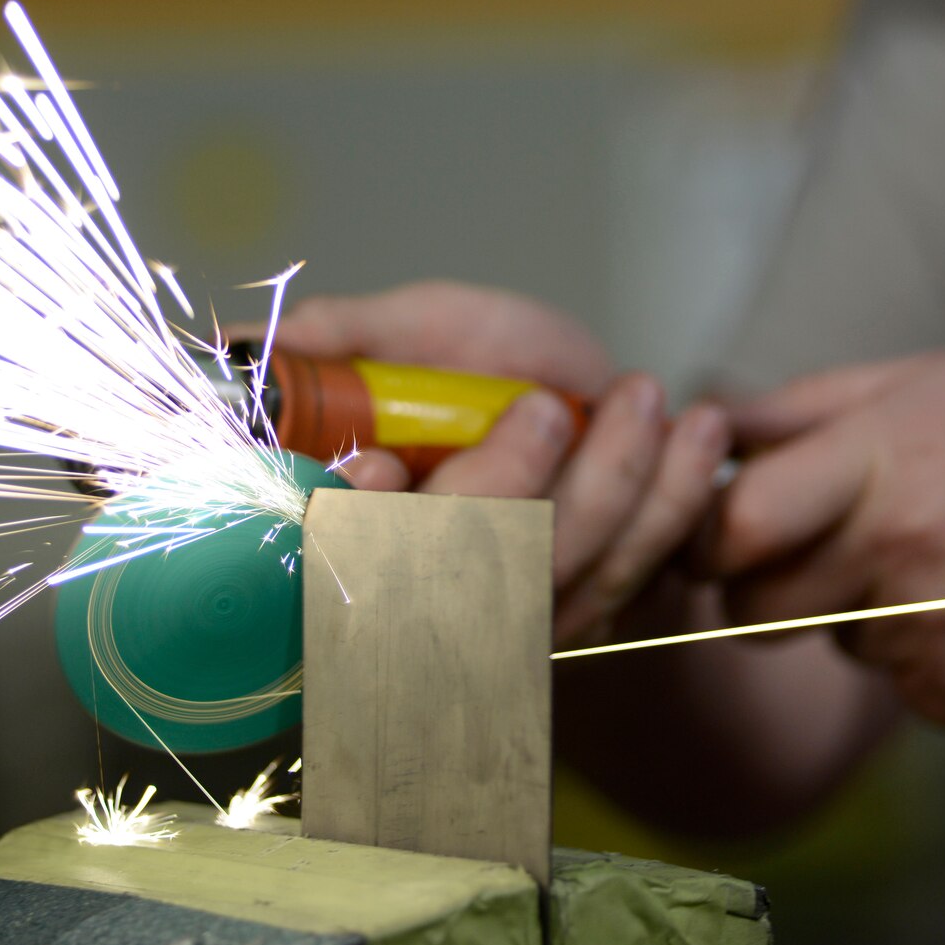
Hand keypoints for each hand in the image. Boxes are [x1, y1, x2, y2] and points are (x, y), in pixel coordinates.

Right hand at [270, 281, 730, 643]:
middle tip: (549, 406)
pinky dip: (673, 507)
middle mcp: (431, 591)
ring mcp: (512, 614)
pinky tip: (698, 437)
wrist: (569, 386)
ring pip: (561, 580)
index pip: (343, 560)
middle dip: (516, 491)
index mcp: (360, 530)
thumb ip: (342, 337)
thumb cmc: (474, 360)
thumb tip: (246, 346)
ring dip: (622, 491)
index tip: (375, 466)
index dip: (354, 532)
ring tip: (656, 401)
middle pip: (460, 578)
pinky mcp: (587, 613)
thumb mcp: (406, 330)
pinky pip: (632, 576)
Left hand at [707, 346, 944, 734]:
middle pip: (753, 609)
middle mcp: (902, 549)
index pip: (730, 524)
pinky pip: (903, 687)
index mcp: (885, 456)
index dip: (708, 536)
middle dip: (763, 591)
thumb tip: (705, 423)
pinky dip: (930, 659)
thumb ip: (812, 407)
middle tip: (819, 558)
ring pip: (835, 644)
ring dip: (865, 616)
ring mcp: (935, 635)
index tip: (721, 532)